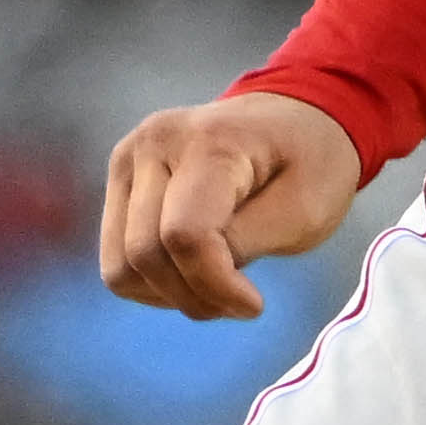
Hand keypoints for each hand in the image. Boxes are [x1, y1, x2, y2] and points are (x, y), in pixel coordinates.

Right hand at [98, 91, 363, 321]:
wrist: (291, 119)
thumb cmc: (309, 164)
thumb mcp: (305, 209)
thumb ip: (246, 242)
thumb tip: (198, 277)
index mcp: (209, 141)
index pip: (184, 235)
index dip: (215, 285)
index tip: (255, 305)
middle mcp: (154, 143)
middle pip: (145, 255)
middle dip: (195, 296)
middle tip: (240, 301)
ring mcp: (128, 158)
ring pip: (121, 266)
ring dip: (169, 294)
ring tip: (217, 285)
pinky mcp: (120, 179)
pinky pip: (115, 259)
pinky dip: (152, 283)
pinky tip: (192, 271)